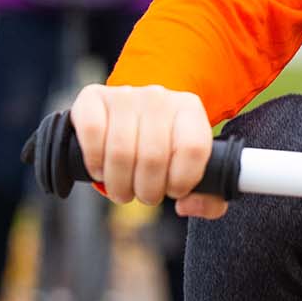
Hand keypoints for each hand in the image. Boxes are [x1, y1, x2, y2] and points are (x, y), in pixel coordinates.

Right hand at [67, 83, 226, 217]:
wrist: (130, 121)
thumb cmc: (165, 152)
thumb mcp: (193, 174)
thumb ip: (208, 199)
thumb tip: (186, 205)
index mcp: (189, 109)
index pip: (194, 148)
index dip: (182, 181)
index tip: (174, 191)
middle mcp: (158, 97)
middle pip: (154, 157)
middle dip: (147, 191)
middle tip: (145, 195)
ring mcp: (125, 95)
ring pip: (120, 151)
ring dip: (119, 185)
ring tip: (123, 189)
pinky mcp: (93, 98)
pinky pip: (93, 133)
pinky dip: (94, 162)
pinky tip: (100, 170)